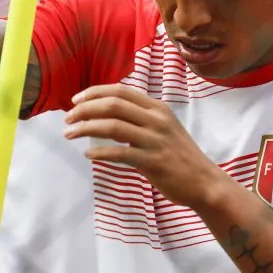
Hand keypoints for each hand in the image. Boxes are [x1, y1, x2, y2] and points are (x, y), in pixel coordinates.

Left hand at [64, 84, 229, 208]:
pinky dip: (100, 152)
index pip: (120, 90)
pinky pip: (120, 153)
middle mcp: (157, 119)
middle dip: (85, 110)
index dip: (94, 93)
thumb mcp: (163, 128)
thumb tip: (107, 115)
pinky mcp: (153, 161)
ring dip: (85, 128)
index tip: (76, 101)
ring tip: (70, 134)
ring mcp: (156, 140)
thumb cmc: (180, 156)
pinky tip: (88, 155)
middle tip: (68, 119)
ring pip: (112, 126)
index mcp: (157, 108)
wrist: (204, 181)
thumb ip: (140, 119)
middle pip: (113, 105)